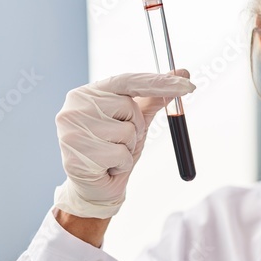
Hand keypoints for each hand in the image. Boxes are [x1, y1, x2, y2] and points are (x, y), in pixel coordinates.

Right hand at [52, 70, 194, 218]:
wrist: (95, 187)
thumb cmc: (114, 150)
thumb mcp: (137, 121)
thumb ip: (155, 97)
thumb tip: (183, 72)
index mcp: (89, 93)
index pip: (128, 80)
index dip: (160, 82)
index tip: (188, 84)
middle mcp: (76, 106)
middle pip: (129, 106)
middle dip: (136, 127)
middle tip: (121, 141)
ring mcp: (72, 129)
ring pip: (127, 132)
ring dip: (128, 148)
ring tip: (111, 155)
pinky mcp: (76, 153)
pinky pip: (121, 154)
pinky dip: (122, 164)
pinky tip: (107, 167)